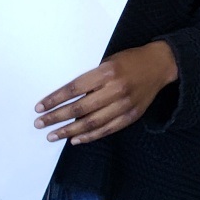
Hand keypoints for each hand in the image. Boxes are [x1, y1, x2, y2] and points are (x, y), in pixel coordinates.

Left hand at [34, 42, 176, 143]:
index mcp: (107, 72)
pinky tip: (75, 139)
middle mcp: (116, 89)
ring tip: (52, 135)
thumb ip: (91, 80)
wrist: (160, 65)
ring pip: (92, 123)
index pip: (74, 89)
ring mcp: (125, 105)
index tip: (39, 107)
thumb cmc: (130, 60)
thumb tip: (67, 99)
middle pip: (80, 108)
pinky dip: (90, 136)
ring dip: (69, 131)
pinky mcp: (132, 115)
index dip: (55, 100)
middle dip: (56, 117)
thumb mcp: (108, 61)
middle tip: (40, 124)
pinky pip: (107, 129)